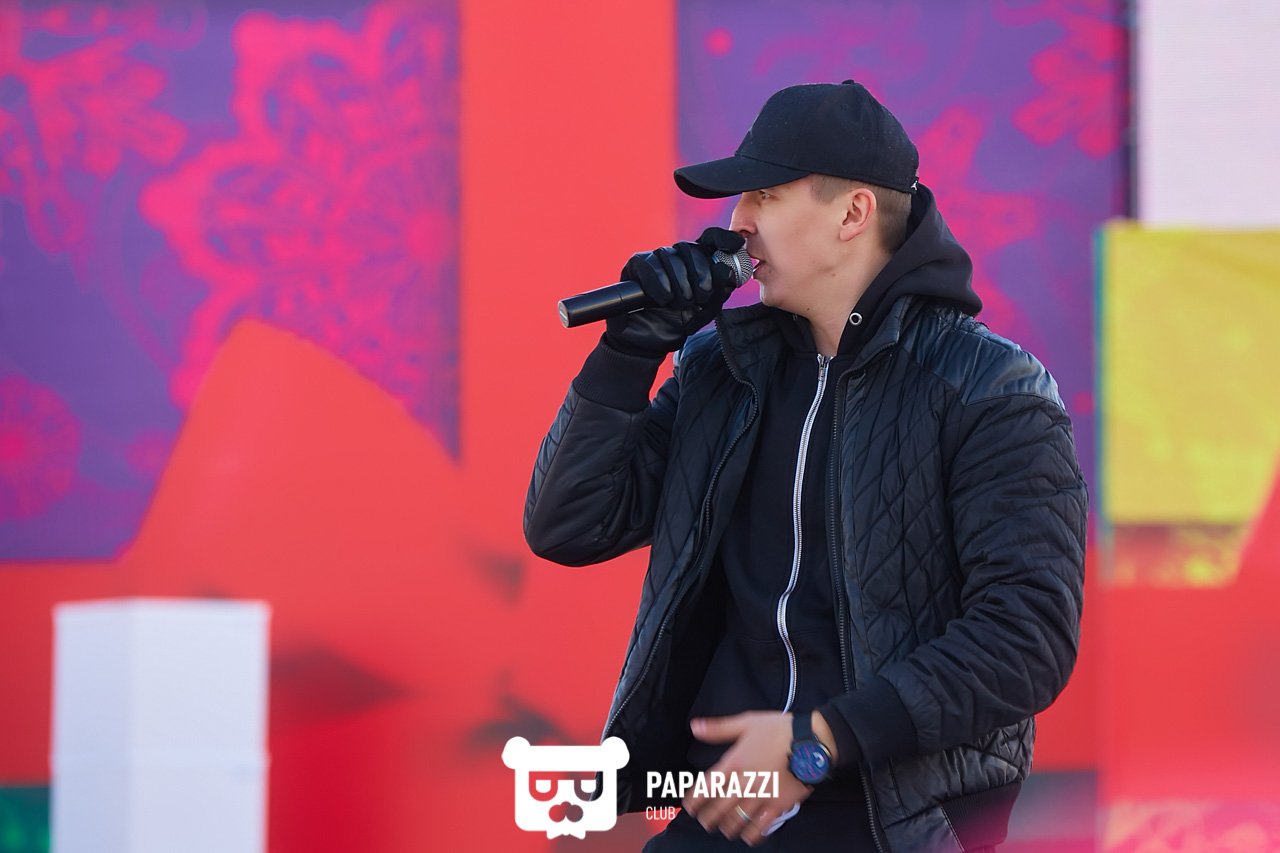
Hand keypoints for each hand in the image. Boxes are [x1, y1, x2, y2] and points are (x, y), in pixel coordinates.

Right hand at [605, 227, 744, 354]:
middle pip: (693, 249)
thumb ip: (720, 290)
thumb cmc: (679, 322)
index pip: (712, 238)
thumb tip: (726, 271)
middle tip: (699, 299)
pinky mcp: (637, 264)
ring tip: (679, 305)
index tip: (736, 246)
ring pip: (672, 258)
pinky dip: (661, 286)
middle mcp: (678, 254)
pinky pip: (652, 267)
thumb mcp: (707, 308)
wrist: (649, 341)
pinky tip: (663, 300)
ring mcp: (656, 256)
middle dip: (701, 277)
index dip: (724, 238)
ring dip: (680, 286)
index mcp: (698, 260)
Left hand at [681, 711, 825, 845]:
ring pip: (738, 819)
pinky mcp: (778, 805)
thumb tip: (695, 727)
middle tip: (704, 823)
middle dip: (709, 818)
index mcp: (734, 762)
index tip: (690, 808)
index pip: (708, 786)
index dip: (696, 799)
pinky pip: (762, 825)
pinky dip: (752, 834)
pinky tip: (748, 836)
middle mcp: (744, 782)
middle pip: (720, 807)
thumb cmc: (778, 729)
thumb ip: (719, 728)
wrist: (810, 741)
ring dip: (728, 827)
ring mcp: (761, 796)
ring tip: (724, 831)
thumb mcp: (746, 722)